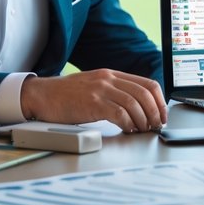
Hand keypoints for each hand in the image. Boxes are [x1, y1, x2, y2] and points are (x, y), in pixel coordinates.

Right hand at [21, 70, 167, 132]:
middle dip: (155, 113)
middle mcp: (108, 79)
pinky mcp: (92, 103)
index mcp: (112, 74)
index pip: (147, 84)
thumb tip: (138, 108)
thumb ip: (114, 91)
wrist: (42, 95)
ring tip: (141, 130)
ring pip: (134, 104)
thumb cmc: (66, 96)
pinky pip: (119, 113)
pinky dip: (128, 123)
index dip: (159, 101)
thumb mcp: (94, 86)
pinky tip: (127, 129)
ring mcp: (100, 90)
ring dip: (142, 120)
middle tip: (155, 126)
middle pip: (144, 94)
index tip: (162, 115)